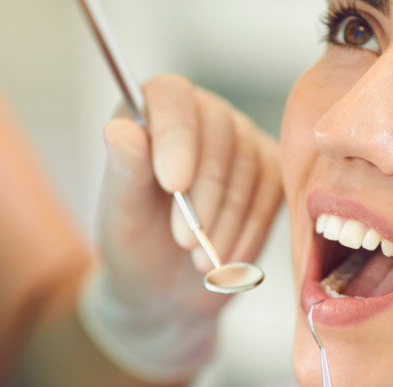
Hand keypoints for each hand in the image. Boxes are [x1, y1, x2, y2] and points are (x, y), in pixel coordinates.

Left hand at [99, 74, 281, 318]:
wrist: (166, 285)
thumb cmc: (136, 241)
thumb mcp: (123, 212)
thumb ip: (123, 169)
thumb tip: (120, 130)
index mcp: (152, 113)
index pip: (172, 95)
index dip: (177, 135)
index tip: (174, 184)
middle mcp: (201, 117)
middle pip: (220, 129)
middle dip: (206, 190)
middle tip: (184, 241)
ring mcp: (240, 142)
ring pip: (249, 164)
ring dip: (226, 218)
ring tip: (201, 260)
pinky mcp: (268, 173)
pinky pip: (272, 191)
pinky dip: (249, 230)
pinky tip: (226, 257)